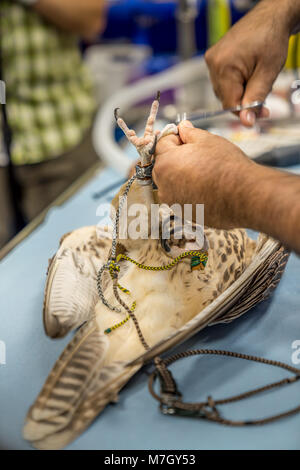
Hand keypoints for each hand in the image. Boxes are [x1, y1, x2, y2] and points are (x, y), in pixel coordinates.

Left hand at [153, 121, 255, 228]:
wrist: (244, 196)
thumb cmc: (226, 167)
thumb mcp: (207, 140)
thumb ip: (189, 133)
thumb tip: (183, 127)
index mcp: (165, 163)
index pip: (162, 144)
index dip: (176, 138)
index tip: (189, 138)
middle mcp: (164, 185)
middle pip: (164, 164)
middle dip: (177, 157)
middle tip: (199, 155)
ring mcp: (173, 202)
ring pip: (172, 183)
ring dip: (182, 175)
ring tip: (205, 172)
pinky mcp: (184, 213)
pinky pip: (181, 197)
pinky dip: (190, 191)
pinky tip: (207, 187)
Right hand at [205, 0, 296, 126]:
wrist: (271, 17)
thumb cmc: (271, 37)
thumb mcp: (267, 73)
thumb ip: (255, 99)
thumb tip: (246, 121)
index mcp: (223, 66)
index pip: (229, 104)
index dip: (245, 112)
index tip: (261, 114)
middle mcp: (213, 63)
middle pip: (226, 98)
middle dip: (246, 101)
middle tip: (264, 98)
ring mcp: (212, 59)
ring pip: (225, 91)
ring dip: (242, 92)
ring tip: (257, 80)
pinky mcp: (215, 58)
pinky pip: (224, 81)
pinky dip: (237, 83)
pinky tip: (249, 75)